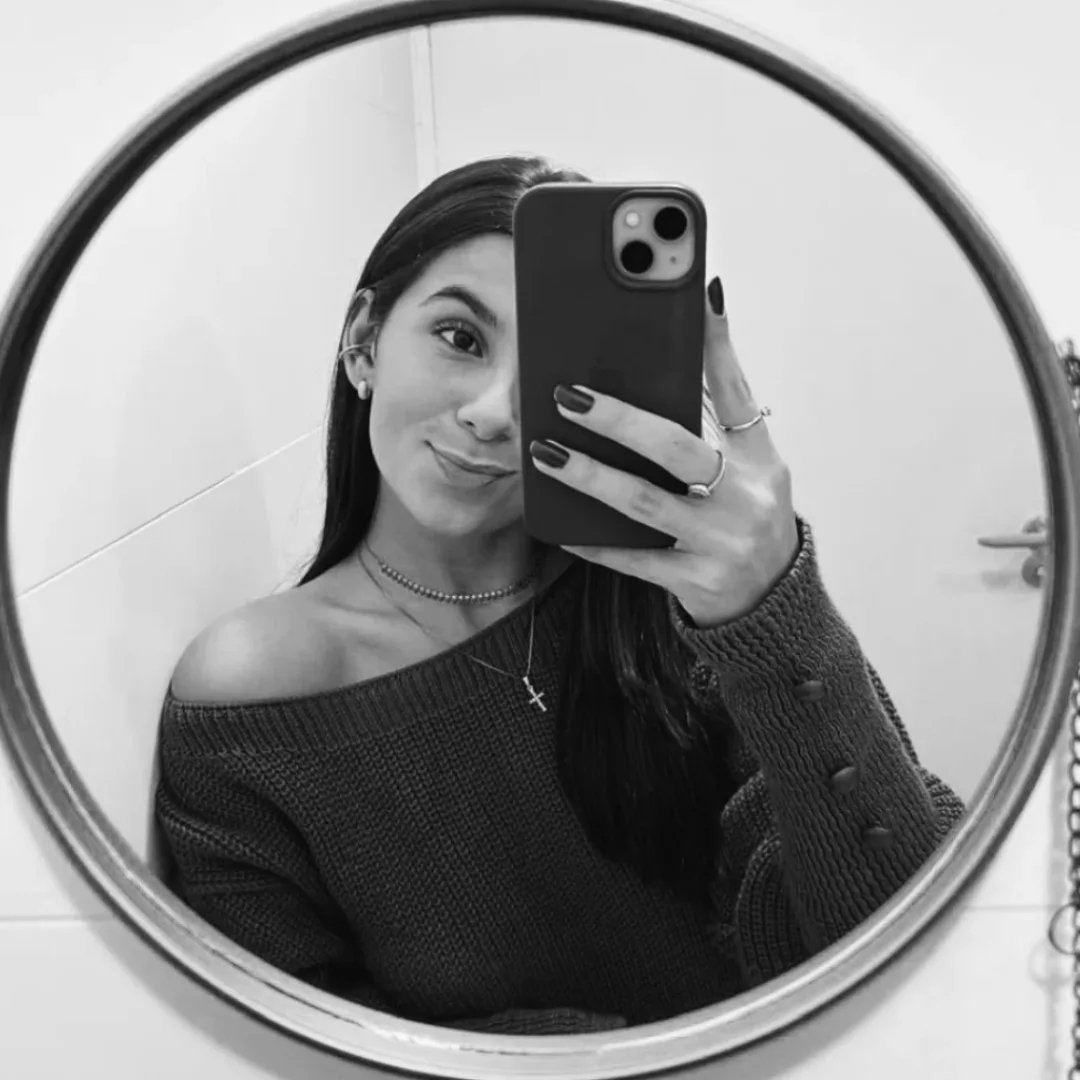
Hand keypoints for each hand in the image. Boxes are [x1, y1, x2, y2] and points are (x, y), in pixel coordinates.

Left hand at [528, 277, 797, 627]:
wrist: (771, 599)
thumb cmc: (749, 512)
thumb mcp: (754, 460)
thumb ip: (725, 397)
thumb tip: (707, 308)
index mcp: (760, 461)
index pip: (734, 396)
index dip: (713, 349)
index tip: (687, 300)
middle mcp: (745, 500)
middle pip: (675, 449)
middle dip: (618, 420)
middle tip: (565, 397)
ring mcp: (721, 544)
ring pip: (644, 504)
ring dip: (590, 477)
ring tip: (546, 454)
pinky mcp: (695, 583)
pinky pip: (634, 560)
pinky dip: (594, 543)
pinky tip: (557, 525)